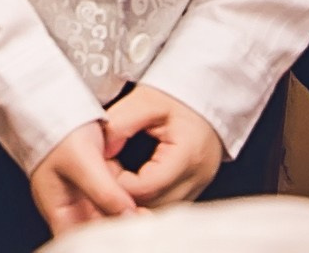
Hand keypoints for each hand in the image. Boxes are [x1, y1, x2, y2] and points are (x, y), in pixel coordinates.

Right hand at [30, 120, 136, 232]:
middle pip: (95, 230)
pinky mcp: (95, 182)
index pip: (79, 239)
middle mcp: (69, 206)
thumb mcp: (81, 160)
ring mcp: (82, 195)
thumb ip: (104, 192)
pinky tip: (137, 198)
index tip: (131, 232)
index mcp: (56, 208)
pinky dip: (125, 200)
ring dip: (124, 214)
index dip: (103, 240)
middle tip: (145, 219)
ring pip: (107, 216)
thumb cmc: (57, 127)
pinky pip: (112, 200)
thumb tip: (129, 218)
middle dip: (119, 226)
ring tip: (144, 211)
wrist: (56, 99)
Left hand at [104, 86, 223, 209]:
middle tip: (104, 174)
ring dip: (133, 200)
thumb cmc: (177, 97)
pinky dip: (145, 199)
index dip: (118, 182)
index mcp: (187, 155)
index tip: (102, 166)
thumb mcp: (145, 101)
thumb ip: (120, 124)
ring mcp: (198, 187)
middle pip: (153, 206)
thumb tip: (100, 152)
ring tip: (115, 177)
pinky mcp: (194, 190)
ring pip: (158, 211)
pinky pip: (165, 206)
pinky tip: (130, 183)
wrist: (208, 97)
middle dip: (123, 195)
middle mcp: (196, 178)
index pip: (146, 187)